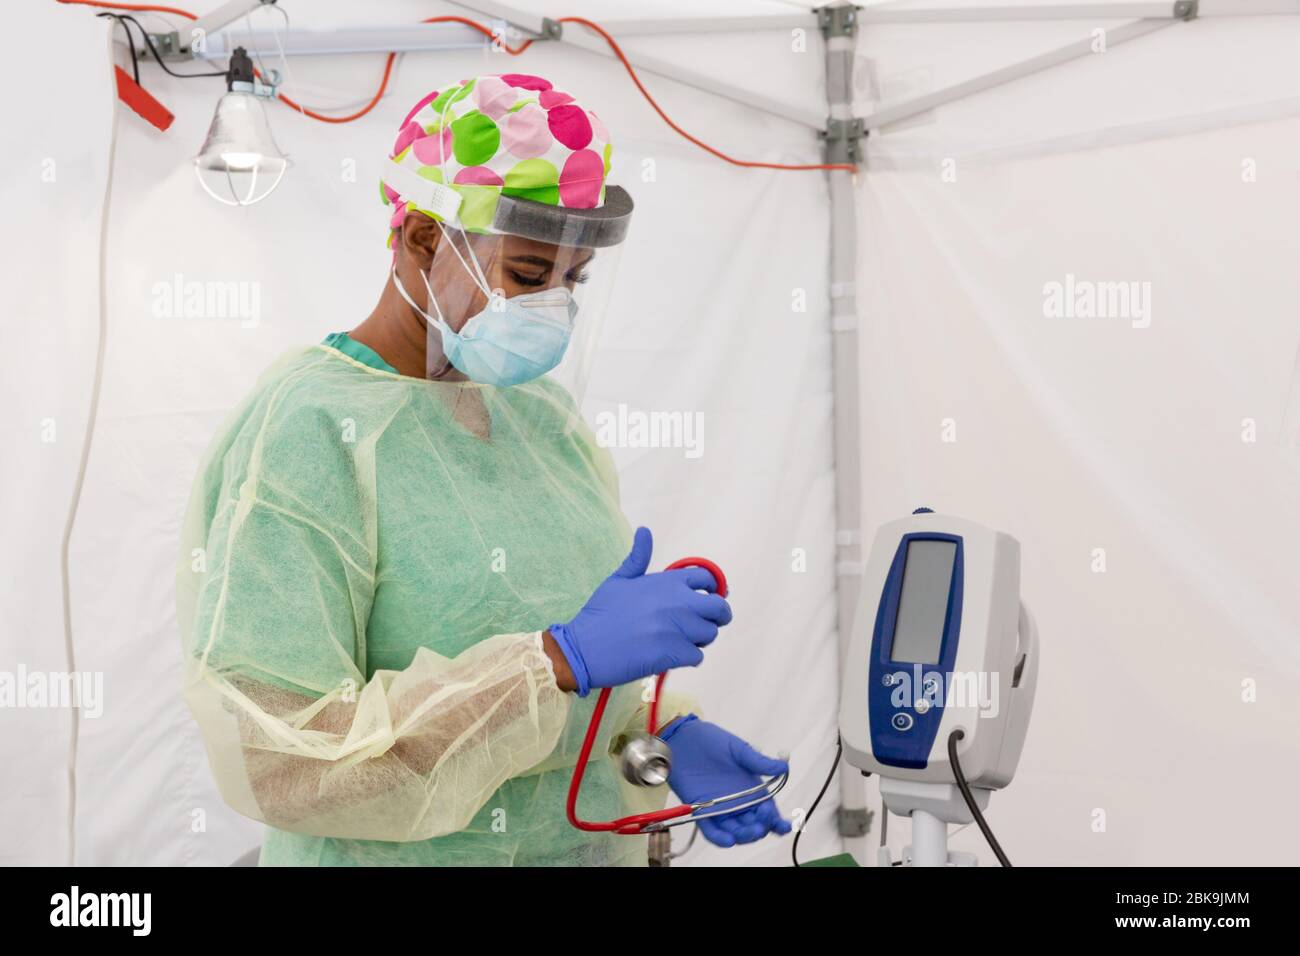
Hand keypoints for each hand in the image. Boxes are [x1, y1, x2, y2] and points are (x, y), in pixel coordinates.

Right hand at [548, 527, 731, 695]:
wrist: (584, 648)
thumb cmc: (600, 614)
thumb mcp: (619, 579)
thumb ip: (638, 557)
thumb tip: (644, 530)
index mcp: (667, 581)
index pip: (708, 579)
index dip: (709, 590)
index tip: (701, 600)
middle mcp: (677, 602)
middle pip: (720, 608)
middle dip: (716, 617)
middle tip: (702, 625)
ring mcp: (676, 629)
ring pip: (710, 634)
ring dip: (699, 639)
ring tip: (678, 640)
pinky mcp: (672, 653)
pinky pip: (697, 657)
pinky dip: (687, 658)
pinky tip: (669, 655)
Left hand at [661, 716, 790, 847]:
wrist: (682, 738)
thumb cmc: (710, 740)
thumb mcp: (738, 749)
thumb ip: (758, 761)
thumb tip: (784, 767)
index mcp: (751, 789)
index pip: (768, 811)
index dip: (777, 821)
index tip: (783, 824)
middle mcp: (737, 802)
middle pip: (754, 825)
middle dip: (761, 828)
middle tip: (761, 823)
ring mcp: (719, 808)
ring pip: (735, 831)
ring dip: (744, 836)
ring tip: (747, 832)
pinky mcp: (700, 810)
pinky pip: (711, 829)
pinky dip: (719, 837)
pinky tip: (728, 840)